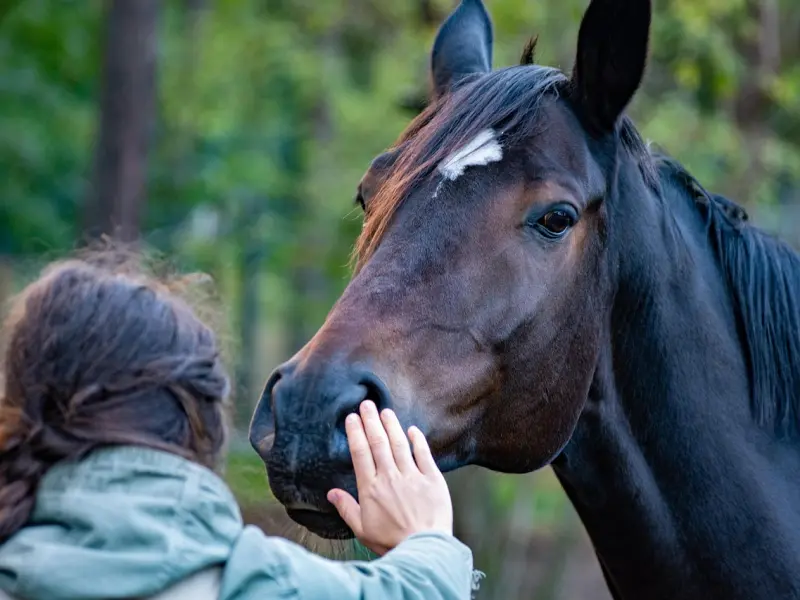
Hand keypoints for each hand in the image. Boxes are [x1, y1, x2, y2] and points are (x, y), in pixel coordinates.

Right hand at [326, 400, 453, 555]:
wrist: (423, 550)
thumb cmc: (391, 542)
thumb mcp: (362, 529)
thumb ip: (347, 508)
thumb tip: (331, 493)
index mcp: (371, 489)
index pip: (360, 453)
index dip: (355, 433)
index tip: (351, 418)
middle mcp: (390, 477)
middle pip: (378, 443)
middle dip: (371, 421)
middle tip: (366, 404)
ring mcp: (412, 477)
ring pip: (399, 444)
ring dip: (391, 425)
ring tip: (385, 411)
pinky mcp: (432, 480)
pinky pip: (424, 454)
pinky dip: (418, 440)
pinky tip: (412, 430)